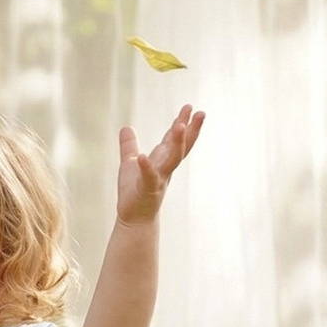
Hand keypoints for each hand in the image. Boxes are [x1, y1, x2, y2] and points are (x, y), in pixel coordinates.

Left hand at [115, 104, 203, 225]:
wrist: (134, 219)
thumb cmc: (134, 192)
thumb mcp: (130, 163)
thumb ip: (129, 146)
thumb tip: (126, 127)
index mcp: (162, 161)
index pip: (174, 139)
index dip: (182, 123)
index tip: (189, 107)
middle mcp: (165, 168)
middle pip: (181, 147)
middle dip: (191, 130)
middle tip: (200, 112)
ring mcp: (158, 179)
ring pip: (171, 159)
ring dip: (177, 143)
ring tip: (180, 125)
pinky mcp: (147, 189)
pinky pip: (148, 177)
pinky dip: (147, 167)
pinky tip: (143, 156)